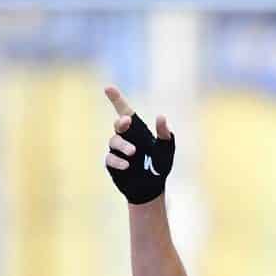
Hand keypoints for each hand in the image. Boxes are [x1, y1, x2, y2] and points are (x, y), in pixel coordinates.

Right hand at [103, 85, 174, 204]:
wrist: (151, 187)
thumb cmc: (160, 165)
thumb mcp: (166, 149)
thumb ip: (165, 133)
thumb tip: (161, 116)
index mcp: (137, 130)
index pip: (125, 111)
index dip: (116, 99)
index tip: (108, 88)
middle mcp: (125, 137)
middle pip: (118, 124)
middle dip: (121, 122)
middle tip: (126, 121)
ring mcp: (117, 150)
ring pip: (113, 142)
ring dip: (123, 146)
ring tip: (133, 153)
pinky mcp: (113, 163)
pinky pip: (110, 158)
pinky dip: (118, 160)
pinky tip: (127, 165)